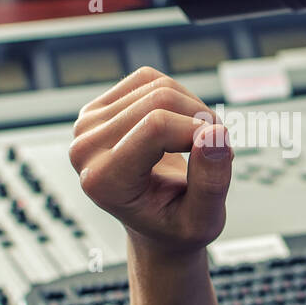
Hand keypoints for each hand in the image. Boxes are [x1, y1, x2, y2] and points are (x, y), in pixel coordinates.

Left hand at [69, 67, 232, 261]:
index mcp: (104, 182)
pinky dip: (178, 97)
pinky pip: (149, 79)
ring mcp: (87, 125)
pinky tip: (182, 127)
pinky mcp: (98, 108)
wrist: (155, 224)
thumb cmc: (177, 225)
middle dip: (201, 119)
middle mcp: (85, 150)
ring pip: (157, 86)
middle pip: (159, 101)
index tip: (221, 154)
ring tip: (202, 143)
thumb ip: (211, 182)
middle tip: (218, 149)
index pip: (157, 127)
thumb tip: (215, 134)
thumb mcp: (204, 220)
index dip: (200, 131)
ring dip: (193, 109)